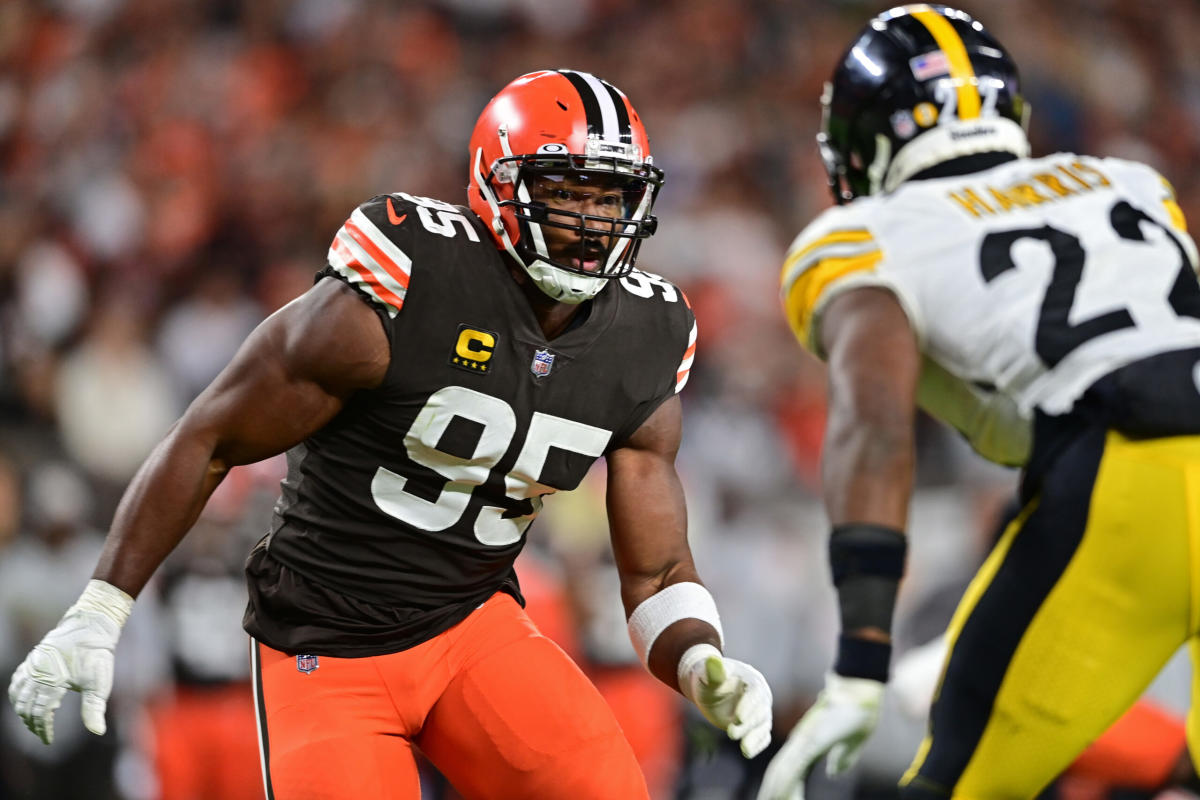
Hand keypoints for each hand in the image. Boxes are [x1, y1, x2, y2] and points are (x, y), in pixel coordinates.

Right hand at [8, 580, 131, 744]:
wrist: (92, 625)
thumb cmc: (96, 655)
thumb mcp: (99, 684)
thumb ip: (94, 709)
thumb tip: (98, 732)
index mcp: (51, 682)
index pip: (41, 713)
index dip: (43, 729)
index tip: (48, 740)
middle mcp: (37, 674)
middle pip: (26, 706)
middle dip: (32, 723)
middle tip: (41, 733)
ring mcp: (32, 665)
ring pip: (18, 694)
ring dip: (23, 710)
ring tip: (32, 721)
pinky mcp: (33, 658)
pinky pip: (17, 680)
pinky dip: (16, 694)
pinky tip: (22, 700)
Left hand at [678, 643, 772, 757]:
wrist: (710, 687)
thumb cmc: (709, 678)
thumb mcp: (709, 675)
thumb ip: (713, 671)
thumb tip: (713, 659)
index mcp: (752, 680)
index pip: (755, 694)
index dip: (748, 706)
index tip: (738, 718)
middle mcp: (760, 696)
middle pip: (760, 712)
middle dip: (748, 724)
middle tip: (730, 733)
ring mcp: (760, 712)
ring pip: (762, 726)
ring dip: (754, 738)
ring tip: (744, 750)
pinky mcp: (756, 725)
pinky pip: (762, 736)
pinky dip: (757, 744)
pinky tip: (748, 752)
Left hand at [756, 672, 884, 799]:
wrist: (860, 688)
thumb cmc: (858, 713)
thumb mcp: (851, 744)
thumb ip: (842, 758)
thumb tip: (833, 772)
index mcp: (807, 746)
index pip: (791, 774)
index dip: (784, 790)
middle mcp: (799, 743)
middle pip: (780, 774)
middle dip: (772, 793)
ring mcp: (803, 740)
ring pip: (782, 772)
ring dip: (775, 791)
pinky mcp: (810, 739)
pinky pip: (795, 765)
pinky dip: (786, 782)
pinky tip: (778, 794)